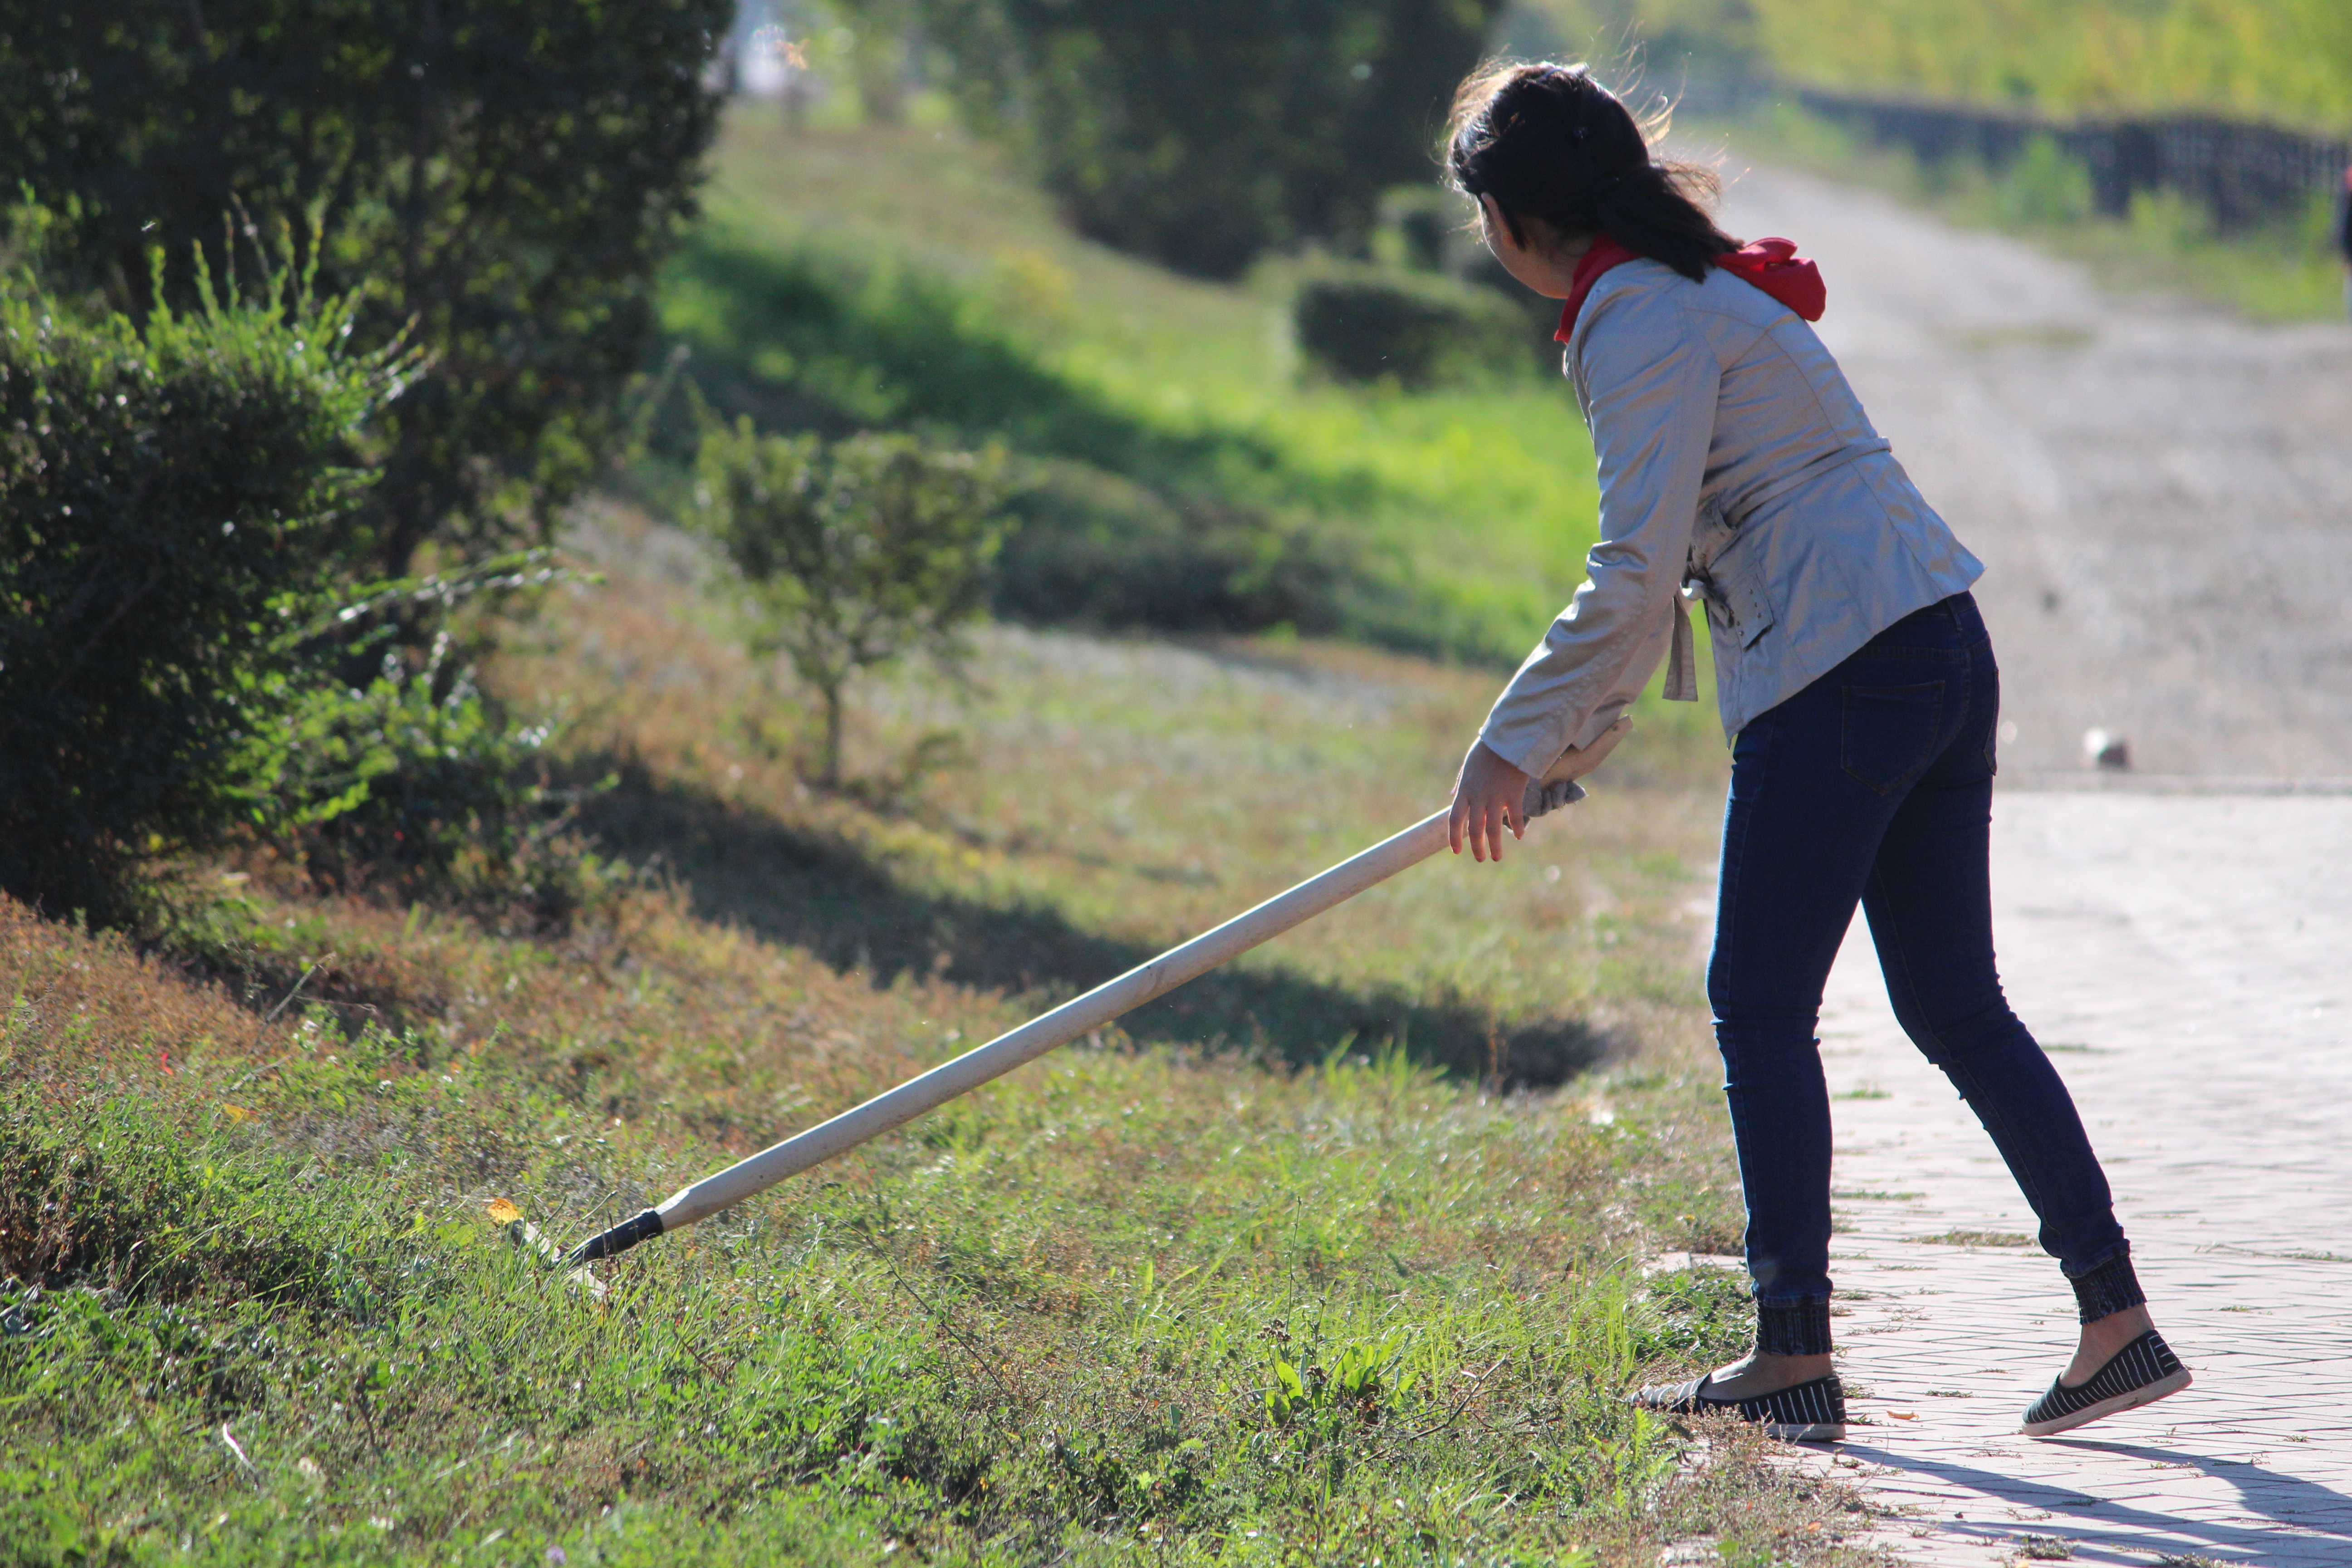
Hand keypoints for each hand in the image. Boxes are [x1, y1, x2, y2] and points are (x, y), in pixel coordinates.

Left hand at [1448, 741, 1530, 862]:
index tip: (1456, 851)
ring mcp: (1496, 797)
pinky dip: (1517, 828)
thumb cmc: (1487, 750)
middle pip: (1474, 830)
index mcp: (1465, 790)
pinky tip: (1518, 836)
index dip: (1453, 837)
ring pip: (1493, 829)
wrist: (1508, 738)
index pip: (1454, 819)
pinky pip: (1514, 817)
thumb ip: (1460, 783)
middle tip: (1480, 859)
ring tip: (1496, 857)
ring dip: (1495, 847)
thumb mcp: (1467, 766)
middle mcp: (1478, 797)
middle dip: (1477, 848)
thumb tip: (1452, 796)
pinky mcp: (1513, 794)